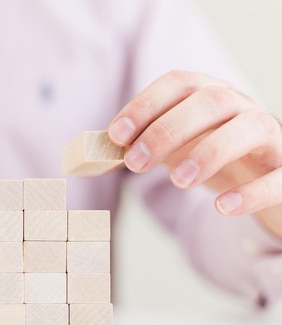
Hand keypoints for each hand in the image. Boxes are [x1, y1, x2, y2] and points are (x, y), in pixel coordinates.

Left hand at [108, 70, 281, 237]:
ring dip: (209, 152)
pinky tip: (222, 207)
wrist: (266, 180)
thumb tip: (96, 155)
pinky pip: (279, 177)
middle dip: (168, 129)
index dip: (145, 104)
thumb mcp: (176, 148)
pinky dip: (251, 192)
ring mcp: (270, 136)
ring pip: (249, 127)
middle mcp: (241, 108)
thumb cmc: (212, 157)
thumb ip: (141, 147)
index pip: (180, 83)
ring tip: (178, 181)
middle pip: (211, 100)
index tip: (116, 134)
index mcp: (209, 95)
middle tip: (135, 163)